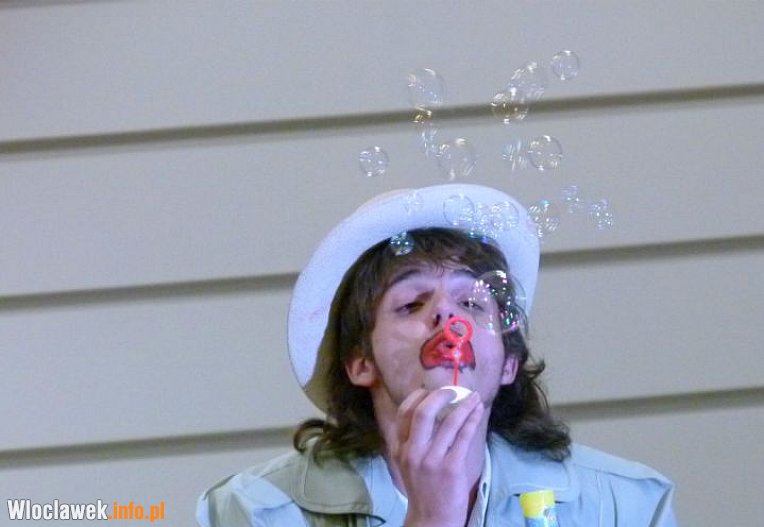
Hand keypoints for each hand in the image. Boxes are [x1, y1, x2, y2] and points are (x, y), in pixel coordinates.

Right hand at [392, 388, 484, 526]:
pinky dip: (472, 420)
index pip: (404, 412)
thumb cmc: (424, 488)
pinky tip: (478, 412)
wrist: (432, 519)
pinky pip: (463, 437)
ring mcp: (431, 460)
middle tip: (454, 390)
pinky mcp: (451, 468)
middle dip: (441, 395)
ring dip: (464, 405)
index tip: (432, 390)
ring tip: (474, 398)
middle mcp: (412, 452)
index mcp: (400, 448)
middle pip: (423, 412)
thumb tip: (431, 408)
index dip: (419, 396)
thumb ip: (413, 439)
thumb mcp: (408, 463)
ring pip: (449, 422)